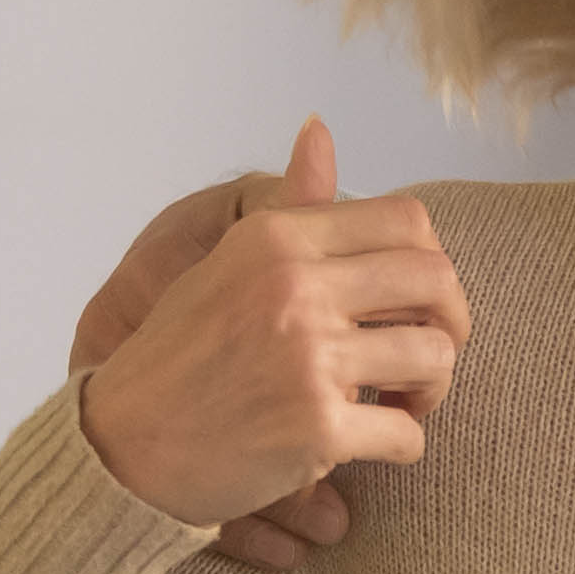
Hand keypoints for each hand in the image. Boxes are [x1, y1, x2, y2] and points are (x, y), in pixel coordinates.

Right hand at [76, 117, 469, 536]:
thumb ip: (294, 210)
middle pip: (437, 281)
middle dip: (452, 322)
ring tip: (403, 402)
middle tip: (428, 355)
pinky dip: (402, 444)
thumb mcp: (230, 264)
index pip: (407, 221)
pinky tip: (371, 445)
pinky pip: (409, 433)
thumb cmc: (181, 355)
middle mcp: (294, 287)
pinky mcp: (317, 427)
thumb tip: (320, 126)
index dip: (431, 264)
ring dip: (432, 388)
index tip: (417, 302)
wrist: (122, 447)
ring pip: (435, 357)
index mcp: (275, 239)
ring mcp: (308, 357)